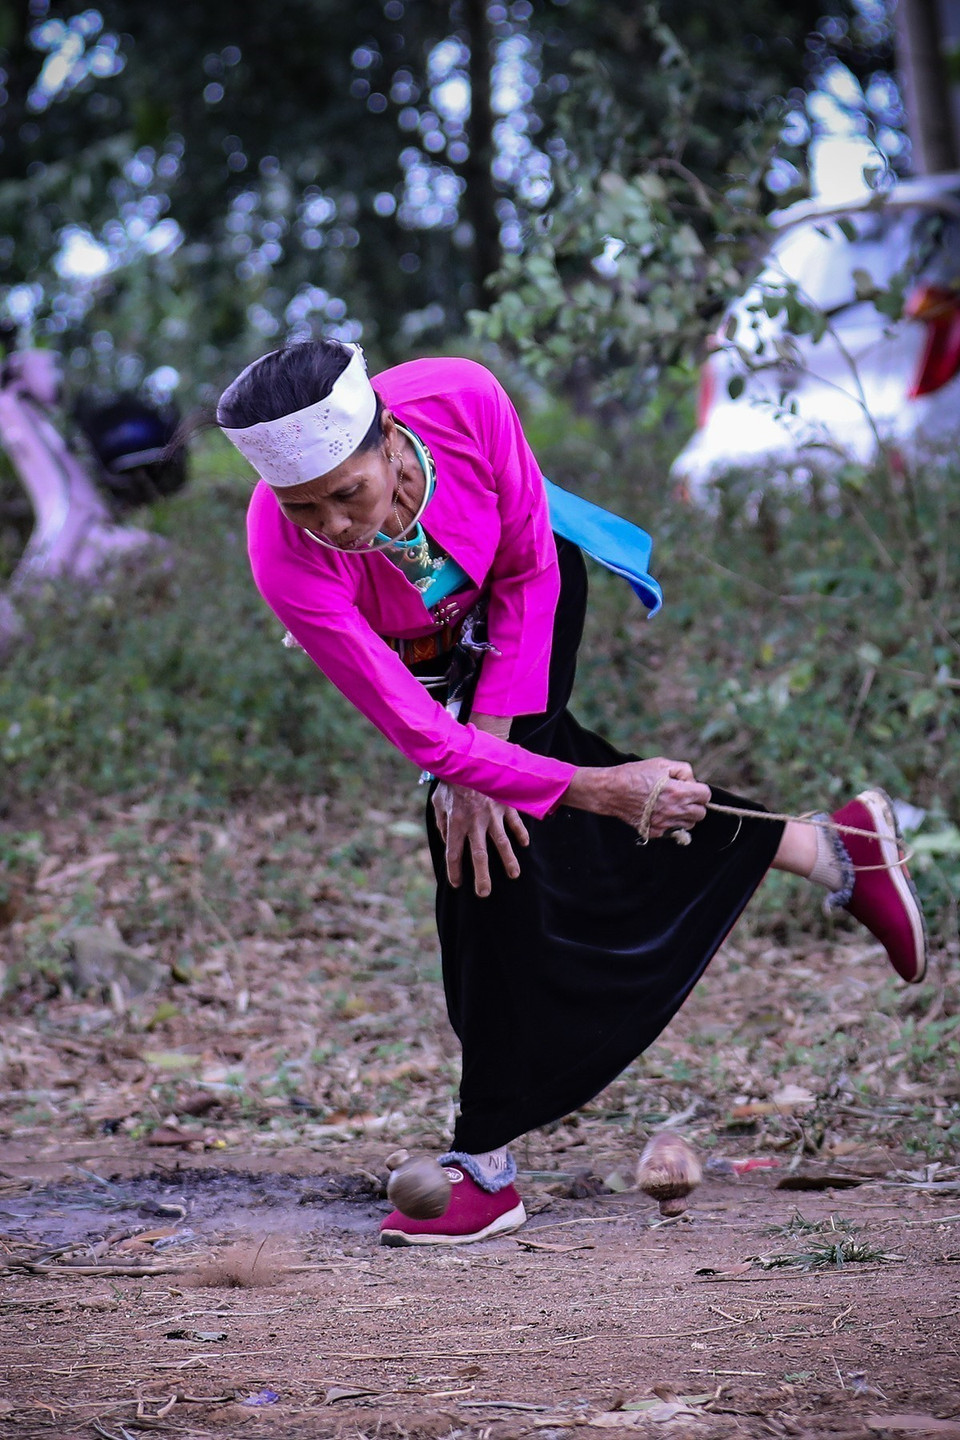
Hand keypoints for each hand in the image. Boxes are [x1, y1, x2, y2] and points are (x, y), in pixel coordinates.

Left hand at [432, 781, 529, 896]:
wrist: (469, 759)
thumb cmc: (451, 783)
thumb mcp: (438, 802)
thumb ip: (442, 824)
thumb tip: (446, 841)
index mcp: (455, 822)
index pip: (453, 853)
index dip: (454, 871)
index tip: (457, 884)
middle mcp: (474, 822)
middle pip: (479, 855)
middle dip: (482, 876)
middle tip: (484, 893)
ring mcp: (492, 815)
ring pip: (501, 842)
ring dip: (508, 860)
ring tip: (514, 875)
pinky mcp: (504, 805)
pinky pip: (514, 822)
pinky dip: (520, 833)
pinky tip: (524, 844)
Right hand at [565, 756, 710, 837]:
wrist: (611, 791)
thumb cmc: (635, 774)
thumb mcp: (661, 763)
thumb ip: (684, 771)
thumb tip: (692, 782)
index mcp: (679, 792)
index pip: (706, 796)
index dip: (699, 789)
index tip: (689, 787)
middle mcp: (674, 810)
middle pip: (701, 813)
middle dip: (695, 803)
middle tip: (682, 796)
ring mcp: (665, 823)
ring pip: (690, 824)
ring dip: (686, 815)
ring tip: (672, 805)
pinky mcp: (656, 831)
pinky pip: (674, 831)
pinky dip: (672, 823)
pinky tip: (661, 813)